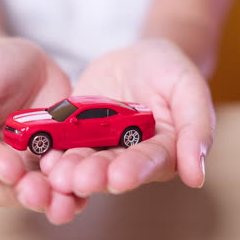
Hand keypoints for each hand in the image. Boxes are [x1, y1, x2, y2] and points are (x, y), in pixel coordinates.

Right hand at [0, 38, 86, 223]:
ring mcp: (30, 164)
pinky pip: (66, 176)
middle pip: (9, 188)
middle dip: (26, 192)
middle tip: (41, 193)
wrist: (22, 60)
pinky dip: (77, 185)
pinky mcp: (57, 157)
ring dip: (54, 198)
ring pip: (39, 189)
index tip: (9, 168)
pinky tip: (87, 189)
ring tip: (67, 202)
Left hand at [42, 39, 215, 196]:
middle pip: (113, 169)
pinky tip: (43, 156)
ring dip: (71, 170)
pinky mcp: (77, 135)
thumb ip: (197, 126)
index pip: (150, 163)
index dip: (135, 170)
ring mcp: (100, 147)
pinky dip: (53, 151)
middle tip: (80, 180)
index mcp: (162, 151)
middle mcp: (129, 156)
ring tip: (57, 174)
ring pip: (85, 162)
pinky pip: (64, 145)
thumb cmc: (168, 70)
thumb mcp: (188, 87)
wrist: (136, 58)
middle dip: (96, 175)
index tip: (121, 178)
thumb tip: (197, 177)